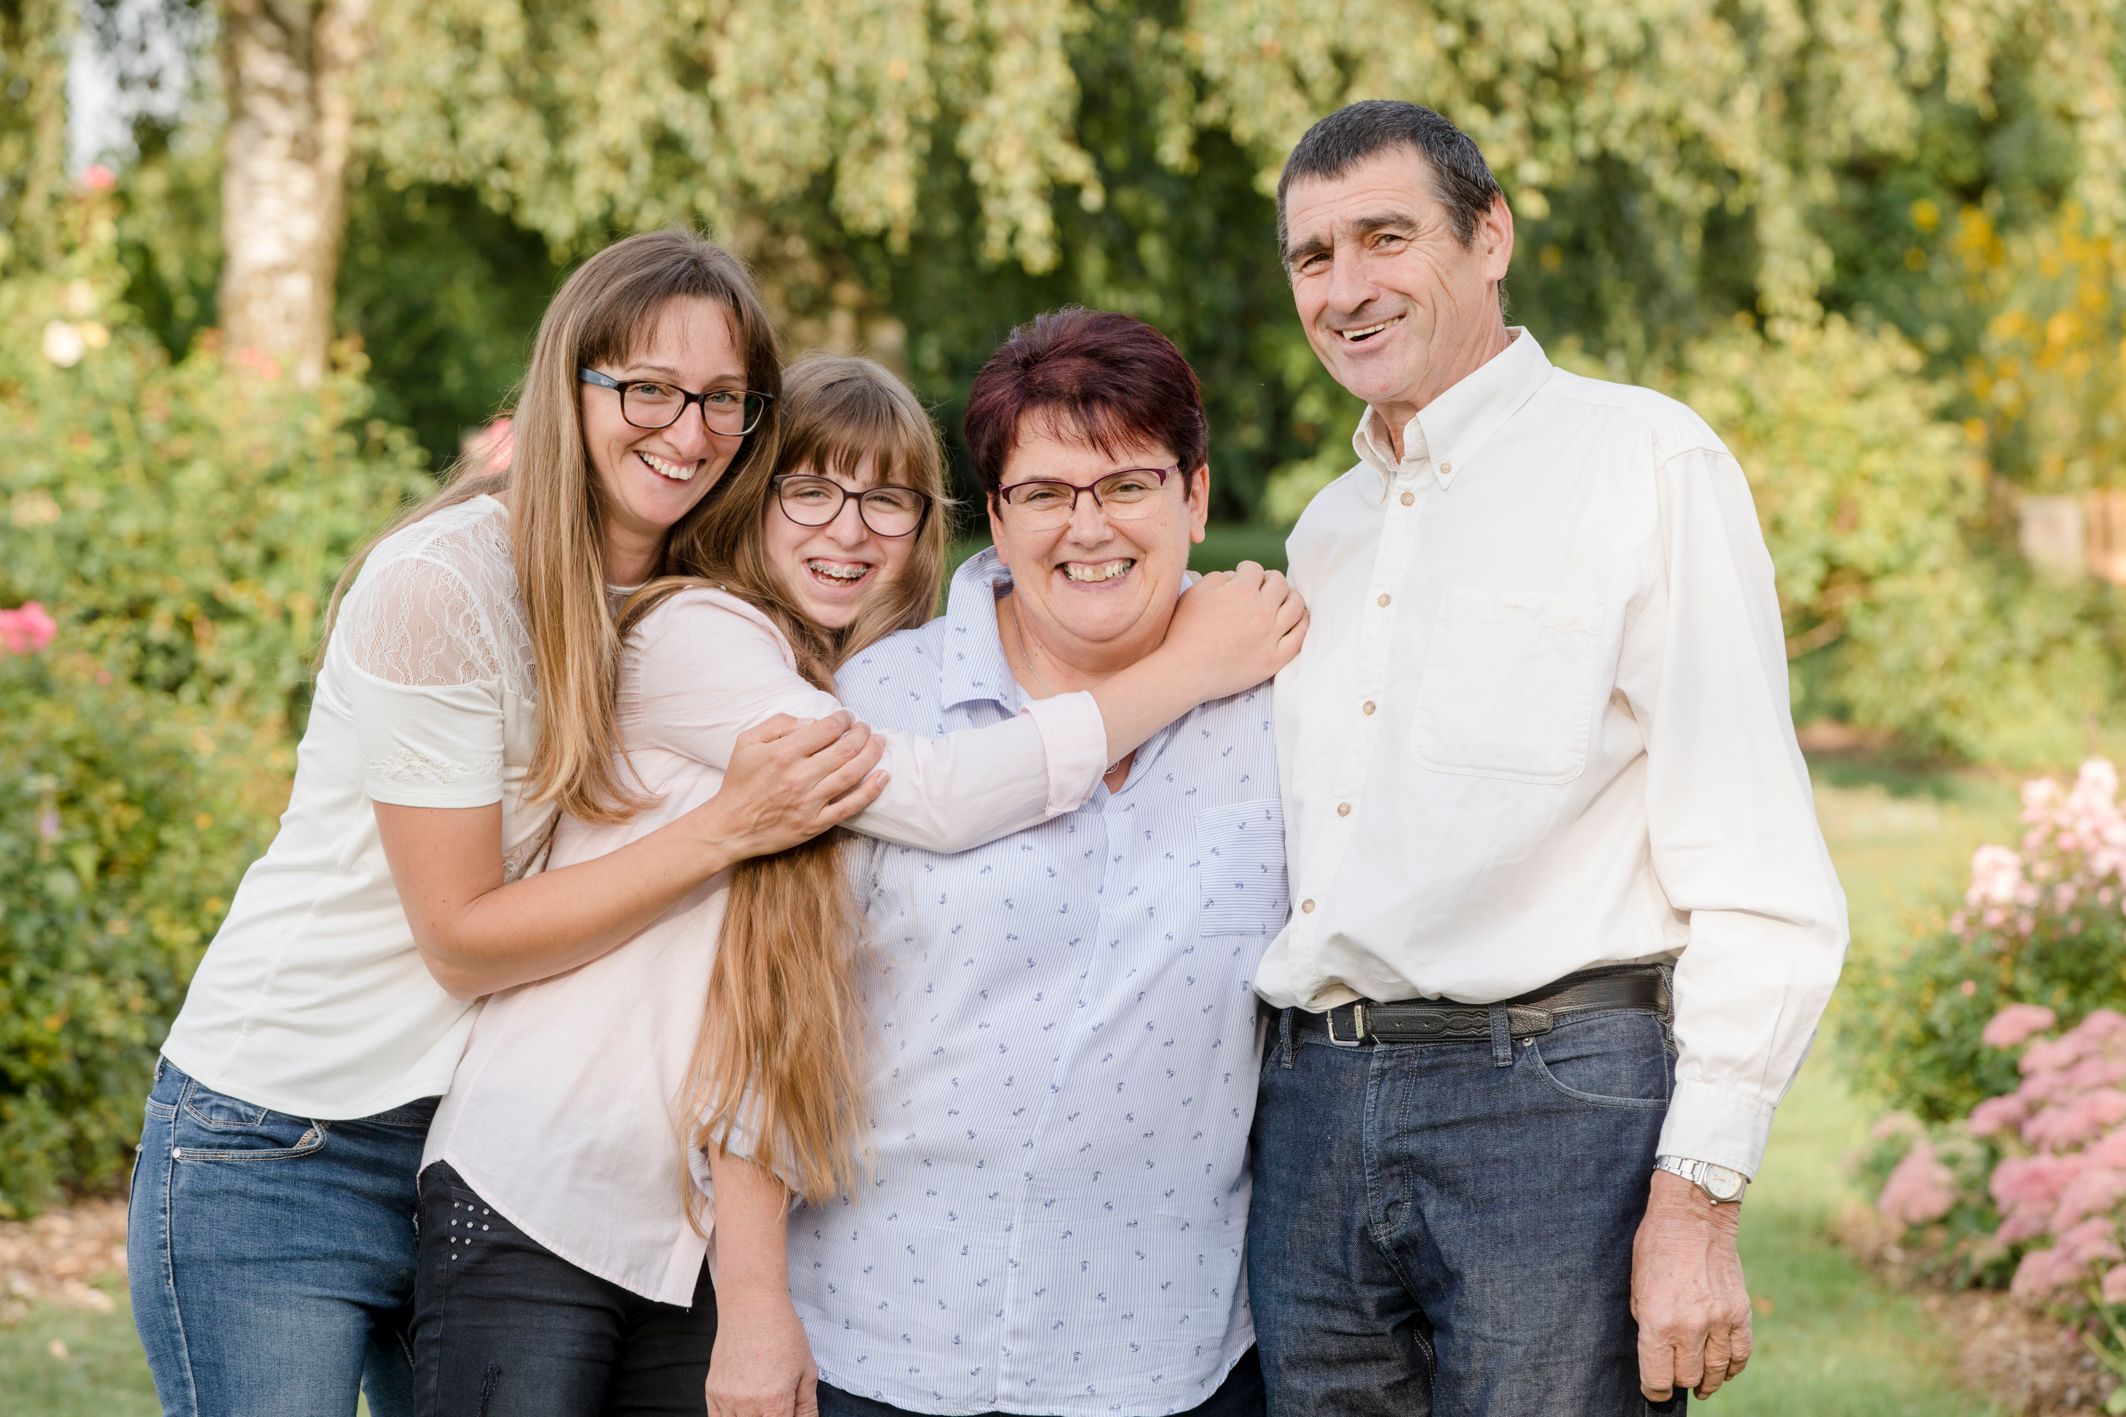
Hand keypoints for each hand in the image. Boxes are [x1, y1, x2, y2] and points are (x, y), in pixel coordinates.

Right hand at [699, 711, 887, 861]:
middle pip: (845, 749)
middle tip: (866, 728)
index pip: (826, 729)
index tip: (847, 717)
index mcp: (783, 754)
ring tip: (879, 743)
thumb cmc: (739, 782)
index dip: (843, 719)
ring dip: (872, 755)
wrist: (730, 826)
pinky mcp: (816, 823)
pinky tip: (883, 776)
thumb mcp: (746, 743)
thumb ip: (777, 724)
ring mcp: (810, 802)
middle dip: (862, 733)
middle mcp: (799, 776)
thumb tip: (811, 722)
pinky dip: (870, 791)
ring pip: (852, 774)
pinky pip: (850, 806)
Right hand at [705, 1294, 818, 1416]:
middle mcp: (747, 1404)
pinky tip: (744, 1408)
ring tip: (762, 1404)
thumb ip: (807, 1407)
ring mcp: (726, 1399)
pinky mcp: (712, 1391)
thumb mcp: (807, 1370)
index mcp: (774, 1401)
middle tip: (778, 1406)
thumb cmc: (782, 1332)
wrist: (752, 1306)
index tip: (789, 1412)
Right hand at [1161, 561, 1308, 701]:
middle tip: (1266, 586)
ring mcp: (1271, 635)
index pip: (1255, 569)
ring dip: (1292, 597)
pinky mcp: (1275, 659)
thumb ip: (1217, 577)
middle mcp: (1261, 610)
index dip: (1247, 570)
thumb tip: (1235, 576)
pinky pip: (1299, 637)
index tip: (1244, 576)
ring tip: (1285, 599)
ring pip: (1296, 606)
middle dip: (1272, 580)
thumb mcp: (1195, 593)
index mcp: (1241, 591)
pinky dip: (1302, 624)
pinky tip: (1299, 619)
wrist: (1185, 671)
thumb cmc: (1184, 631)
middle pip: (1280, 584)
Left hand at [1631, 1168, 1750, 1400]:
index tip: (1654, 1392)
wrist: (1693, 1217)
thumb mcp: (1636, 1286)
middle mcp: (1689, 1326)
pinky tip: (1724, 1369)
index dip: (1654, 1390)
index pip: (1657, 1377)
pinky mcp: (1740, 1313)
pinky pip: (1741, 1354)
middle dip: (1678, 1380)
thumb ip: (1646, 1322)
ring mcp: (1718, 1321)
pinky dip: (1733, 1367)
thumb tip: (1656, 1351)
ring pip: (1716, 1371)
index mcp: (1656, 1321)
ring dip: (1707, 1381)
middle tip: (1676, 1376)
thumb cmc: (1656, 1246)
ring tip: (1701, 1384)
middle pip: (1686, 1376)